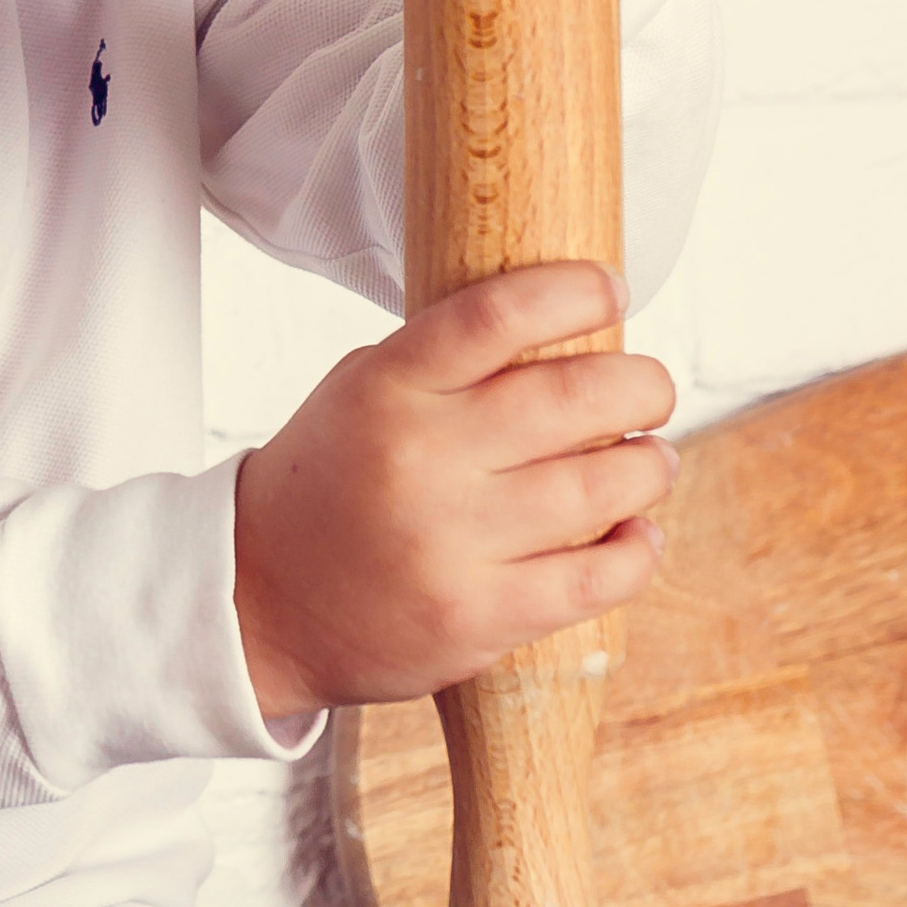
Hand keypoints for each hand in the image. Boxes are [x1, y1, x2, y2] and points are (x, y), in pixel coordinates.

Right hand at [231, 264, 675, 720]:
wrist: (256, 604)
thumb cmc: (326, 488)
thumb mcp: (360, 393)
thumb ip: (446, 362)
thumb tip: (565, 332)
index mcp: (388, 388)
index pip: (499, 314)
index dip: (576, 291)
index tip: (609, 289)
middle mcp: (421, 459)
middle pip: (576, 397)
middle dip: (642, 386)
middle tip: (651, 389)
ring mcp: (450, 542)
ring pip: (602, 488)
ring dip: (650, 467)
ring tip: (649, 461)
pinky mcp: (476, 617)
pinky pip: (596, 578)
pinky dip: (636, 550)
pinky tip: (636, 534)